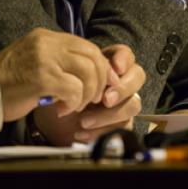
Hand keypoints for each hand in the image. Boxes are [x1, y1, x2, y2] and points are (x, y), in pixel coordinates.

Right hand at [0, 27, 116, 121]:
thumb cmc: (7, 83)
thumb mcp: (35, 62)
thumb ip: (59, 61)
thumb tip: (90, 73)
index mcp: (46, 37)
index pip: (87, 46)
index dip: (101, 67)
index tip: (103, 85)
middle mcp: (47, 43)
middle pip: (92, 56)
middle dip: (99, 81)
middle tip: (92, 99)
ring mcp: (44, 58)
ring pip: (88, 72)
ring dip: (87, 94)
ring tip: (74, 105)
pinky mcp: (41, 78)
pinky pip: (74, 89)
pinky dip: (73, 103)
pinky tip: (60, 110)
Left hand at [31, 44, 146, 144]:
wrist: (50, 123)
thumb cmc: (60, 96)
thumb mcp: (66, 80)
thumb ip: (83, 72)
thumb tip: (101, 70)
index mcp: (108, 67)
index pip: (126, 55)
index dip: (124, 59)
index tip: (116, 67)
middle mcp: (119, 83)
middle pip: (138, 77)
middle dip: (123, 88)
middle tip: (105, 99)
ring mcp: (122, 104)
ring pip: (133, 104)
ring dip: (110, 114)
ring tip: (84, 121)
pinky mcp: (119, 125)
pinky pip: (121, 128)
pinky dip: (101, 132)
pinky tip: (81, 133)